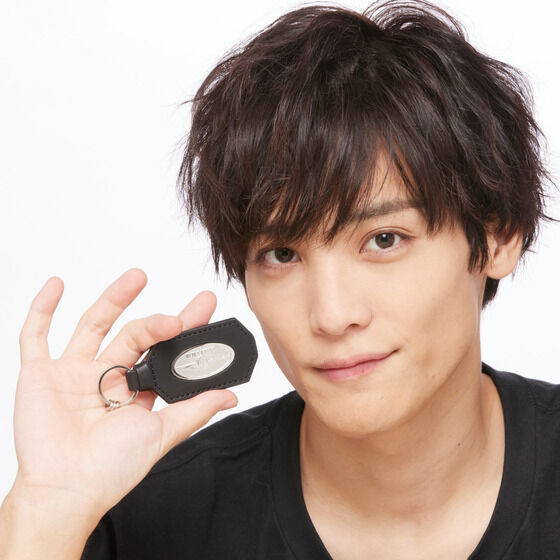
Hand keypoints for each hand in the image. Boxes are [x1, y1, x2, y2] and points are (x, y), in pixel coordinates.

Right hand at [9, 268, 237, 526]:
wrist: (66, 492)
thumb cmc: (112, 470)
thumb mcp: (161, 434)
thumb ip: (194, 410)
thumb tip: (230, 395)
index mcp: (133, 389)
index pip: (162, 350)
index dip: (184, 329)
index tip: (205, 307)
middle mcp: (105, 375)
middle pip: (134, 335)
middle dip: (159, 320)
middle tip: (184, 311)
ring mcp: (72, 372)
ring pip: (93, 325)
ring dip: (114, 299)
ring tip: (138, 277)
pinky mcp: (40, 374)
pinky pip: (35, 336)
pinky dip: (43, 309)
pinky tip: (57, 285)